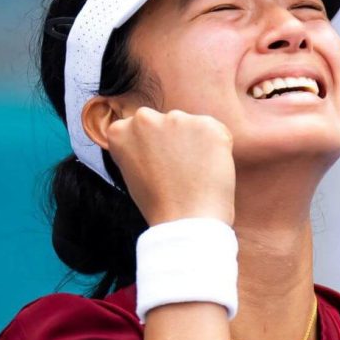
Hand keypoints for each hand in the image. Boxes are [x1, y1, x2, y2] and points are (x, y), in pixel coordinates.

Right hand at [106, 107, 236, 226]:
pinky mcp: (206, 124)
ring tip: (194, 174)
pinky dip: (218, 148)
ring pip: (192, 126)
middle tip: (178, 171)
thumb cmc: (161, 204)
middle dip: (175, 140)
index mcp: (121, 130)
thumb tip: (159, 136)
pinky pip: (217, 132)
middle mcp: (145, 119)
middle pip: (168, 122)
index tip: (158, 167)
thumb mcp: (134, 171)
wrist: (186, 221)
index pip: (143, 127)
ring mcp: (176, 119)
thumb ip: (141, 147)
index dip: (155, 149)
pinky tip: (210, 170)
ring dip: (197, 143)